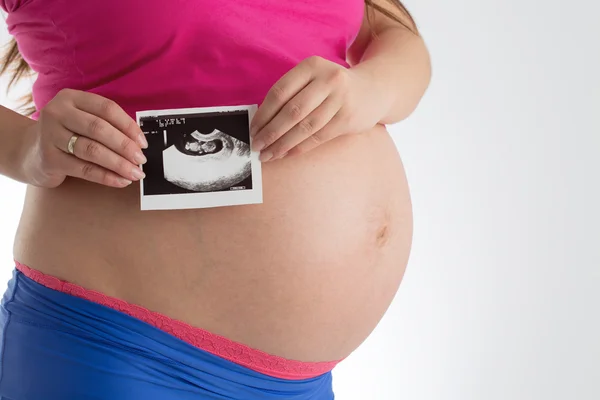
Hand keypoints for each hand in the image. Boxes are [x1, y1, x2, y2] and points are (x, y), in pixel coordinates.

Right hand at [19, 89, 147, 187]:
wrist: (29, 152)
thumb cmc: (66, 135)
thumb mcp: (82, 121)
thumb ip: (106, 125)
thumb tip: (139, 143)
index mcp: (71, 98)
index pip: (107, 108)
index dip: (128, 126)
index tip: (143, 142)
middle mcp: (57, 112)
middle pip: (99, 129)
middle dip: (125, 146)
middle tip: (141, 160)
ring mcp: (50, 135)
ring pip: (92, 150)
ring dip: (118, 164)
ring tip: (135, 173)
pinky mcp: (49, 159)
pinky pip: (84, 169)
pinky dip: (106, 176)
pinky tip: (121, 181)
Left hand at [250, 56, 381, 161]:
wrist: (373, 89)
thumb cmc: (332, 88)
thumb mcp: (313, 78)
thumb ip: (291, 93)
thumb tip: (261, 122)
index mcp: (311, 66)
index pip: (280, 92)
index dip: (263, 113)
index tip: (252, 129)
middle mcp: (327, 79)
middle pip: (291, 111)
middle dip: (270, 132)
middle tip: (256, 146)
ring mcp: (340, 99)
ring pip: (304, 127)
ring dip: (283, 144)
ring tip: (268, 154)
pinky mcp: (347, 118)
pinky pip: (318, 136)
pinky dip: (299, 147)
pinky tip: (286, 154)